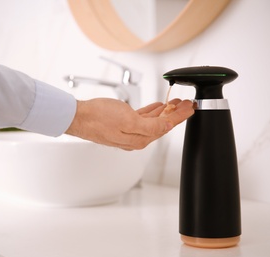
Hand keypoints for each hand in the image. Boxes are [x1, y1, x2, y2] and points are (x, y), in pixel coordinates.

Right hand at [65, 98, 193, 149]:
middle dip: (175, 113)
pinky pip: (141, 119)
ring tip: (175, 103)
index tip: (190, 108)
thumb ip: (151, 126)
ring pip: (152, 121)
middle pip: (161, 124)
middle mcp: (135, 138)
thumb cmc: (99, 118)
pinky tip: (157, 107)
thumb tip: (167, 127)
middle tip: (186, 103)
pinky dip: (151, 112)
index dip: (180, 116)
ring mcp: (128, 132)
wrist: (79, 116)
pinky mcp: (121, 125)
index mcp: (139, 139)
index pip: (166, 127)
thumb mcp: (129, 121)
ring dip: (165, 112)